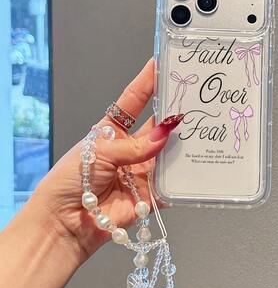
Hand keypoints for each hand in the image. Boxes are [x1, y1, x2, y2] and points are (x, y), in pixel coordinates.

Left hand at [31, 59, 181, 262]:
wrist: (65, 223)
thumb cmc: (71, 180)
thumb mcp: (99, 152)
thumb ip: (135, 146)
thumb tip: (165, 134)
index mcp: (112, 132)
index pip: (133, 101)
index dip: (147, 83)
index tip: (162, 64)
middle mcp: (131, 149)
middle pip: (156, 127)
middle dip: (173, 114)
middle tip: (193, 99)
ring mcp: (142, 171)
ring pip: (168, 154)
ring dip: (182, 145)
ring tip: (202, 129)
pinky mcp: (151, 194)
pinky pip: (171, 184)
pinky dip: (183, 178)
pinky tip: (200, 164)